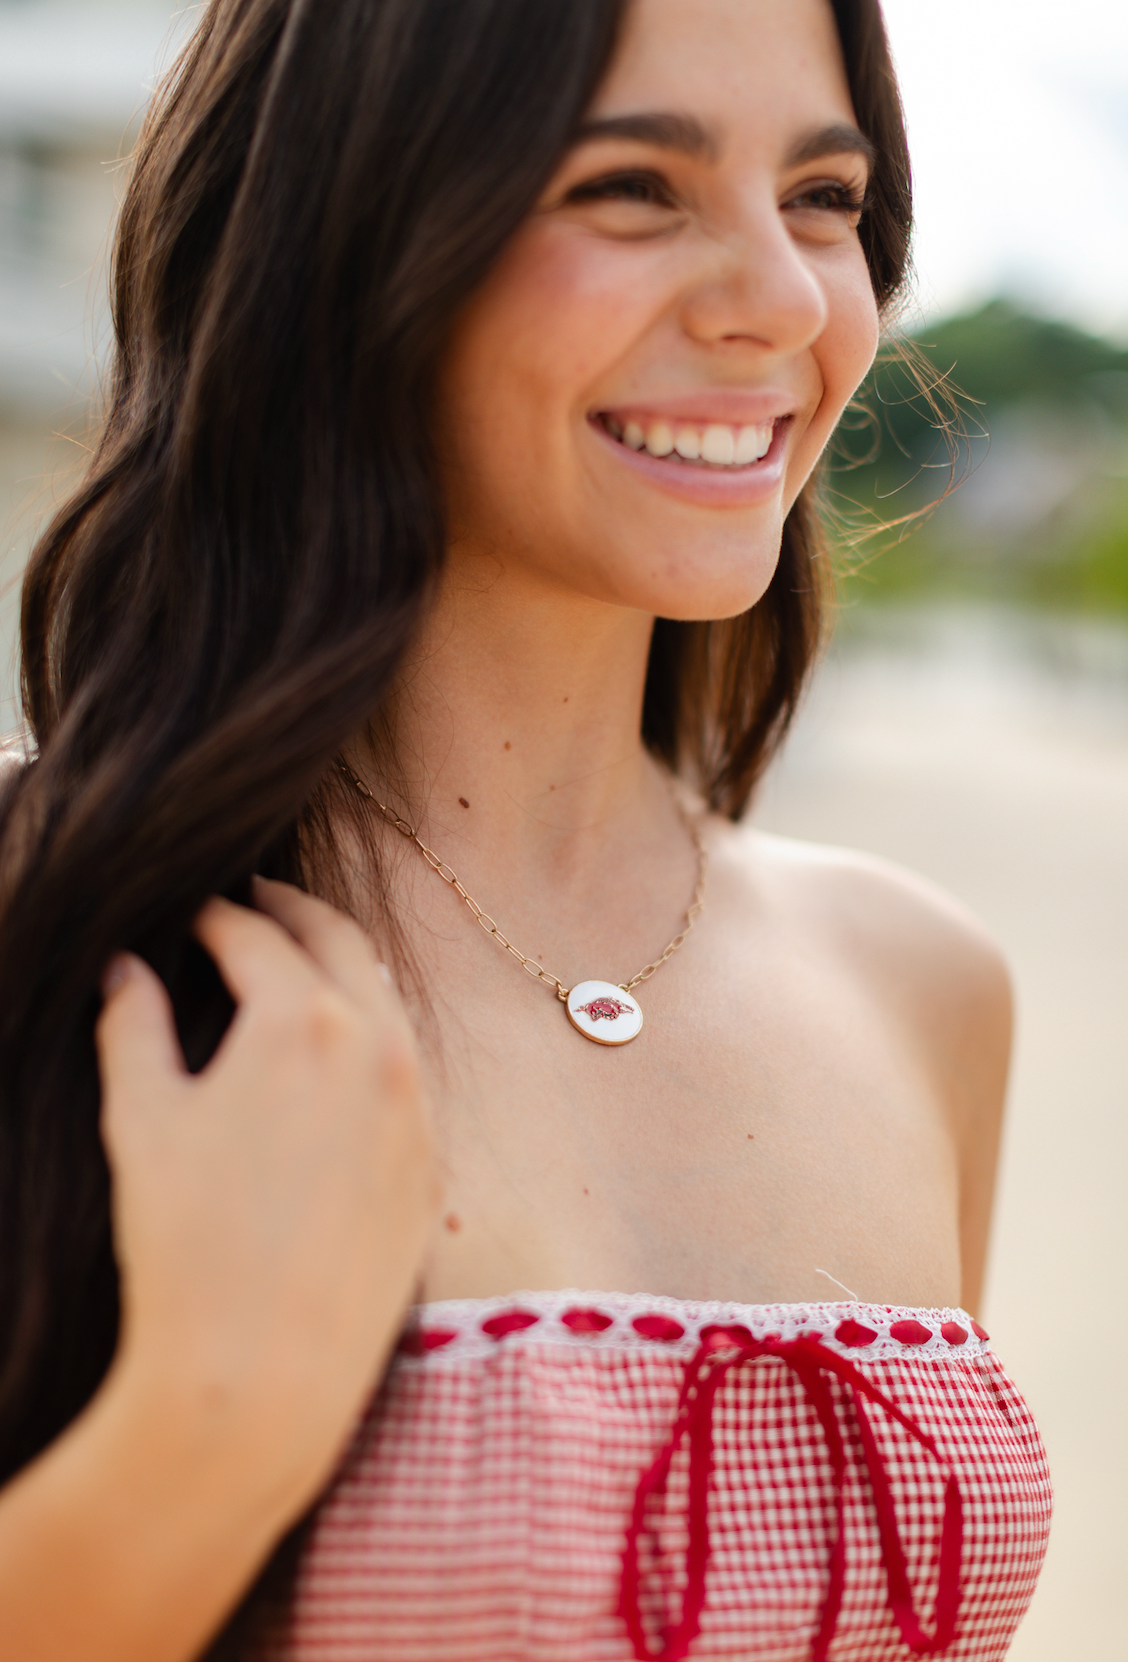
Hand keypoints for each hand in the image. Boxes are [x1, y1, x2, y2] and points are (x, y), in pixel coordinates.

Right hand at [96, 877, 437, 1519]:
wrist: (260, 1375)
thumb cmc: (184, 1245)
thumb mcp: (141, 1121)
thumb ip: (132, 1026)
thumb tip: (125, 968)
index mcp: (304, 1021)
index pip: (258, 936)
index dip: (218, 916)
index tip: (195, 910)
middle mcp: (377, 1048)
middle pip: (341, 945)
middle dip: (295, 913)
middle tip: (260, 896)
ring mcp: (416, 1106)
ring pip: (387, 1003)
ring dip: (345, 969)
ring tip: (305, 960)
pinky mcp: (432, 1164)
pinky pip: (410, 1073)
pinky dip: (376, 1039)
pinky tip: (345, 1052)